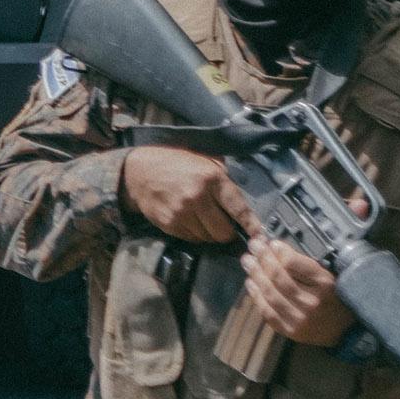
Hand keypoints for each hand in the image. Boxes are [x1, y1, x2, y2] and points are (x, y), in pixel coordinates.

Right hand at [121, 146, 249, 243]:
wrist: (138, 172)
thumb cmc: (174, 164)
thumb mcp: (203, 160)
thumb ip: (223, 177)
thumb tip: (243, 200)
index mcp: (212, 178)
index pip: (239, 209)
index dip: (252, 226)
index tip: (261, 237)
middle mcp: (198, 197)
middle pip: (224, 232)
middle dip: (227, 232)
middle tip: (224, 225)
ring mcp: (182, 212)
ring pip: (208, 238)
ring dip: (209, 233)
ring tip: (203, 219)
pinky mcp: (169, 223)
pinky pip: (191, 238)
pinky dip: (194, 233)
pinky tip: (189, 220)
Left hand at [242, 233, 352, 347]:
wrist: (345, 330)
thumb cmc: (334, 297)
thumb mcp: (329, 276)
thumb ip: (305, 264)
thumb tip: (276, 248)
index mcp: (325, 284)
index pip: (294, 264)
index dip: (278, 251)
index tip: (271, 242)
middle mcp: (313, 302)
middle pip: (279, 277)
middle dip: (262, 258)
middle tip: (254, 246)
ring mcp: (300, 319)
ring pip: (270, 293)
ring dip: (255, 274)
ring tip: (248, 261)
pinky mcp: (290, 331)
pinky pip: (267, 311)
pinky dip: (256, 295)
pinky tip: (250, 282)